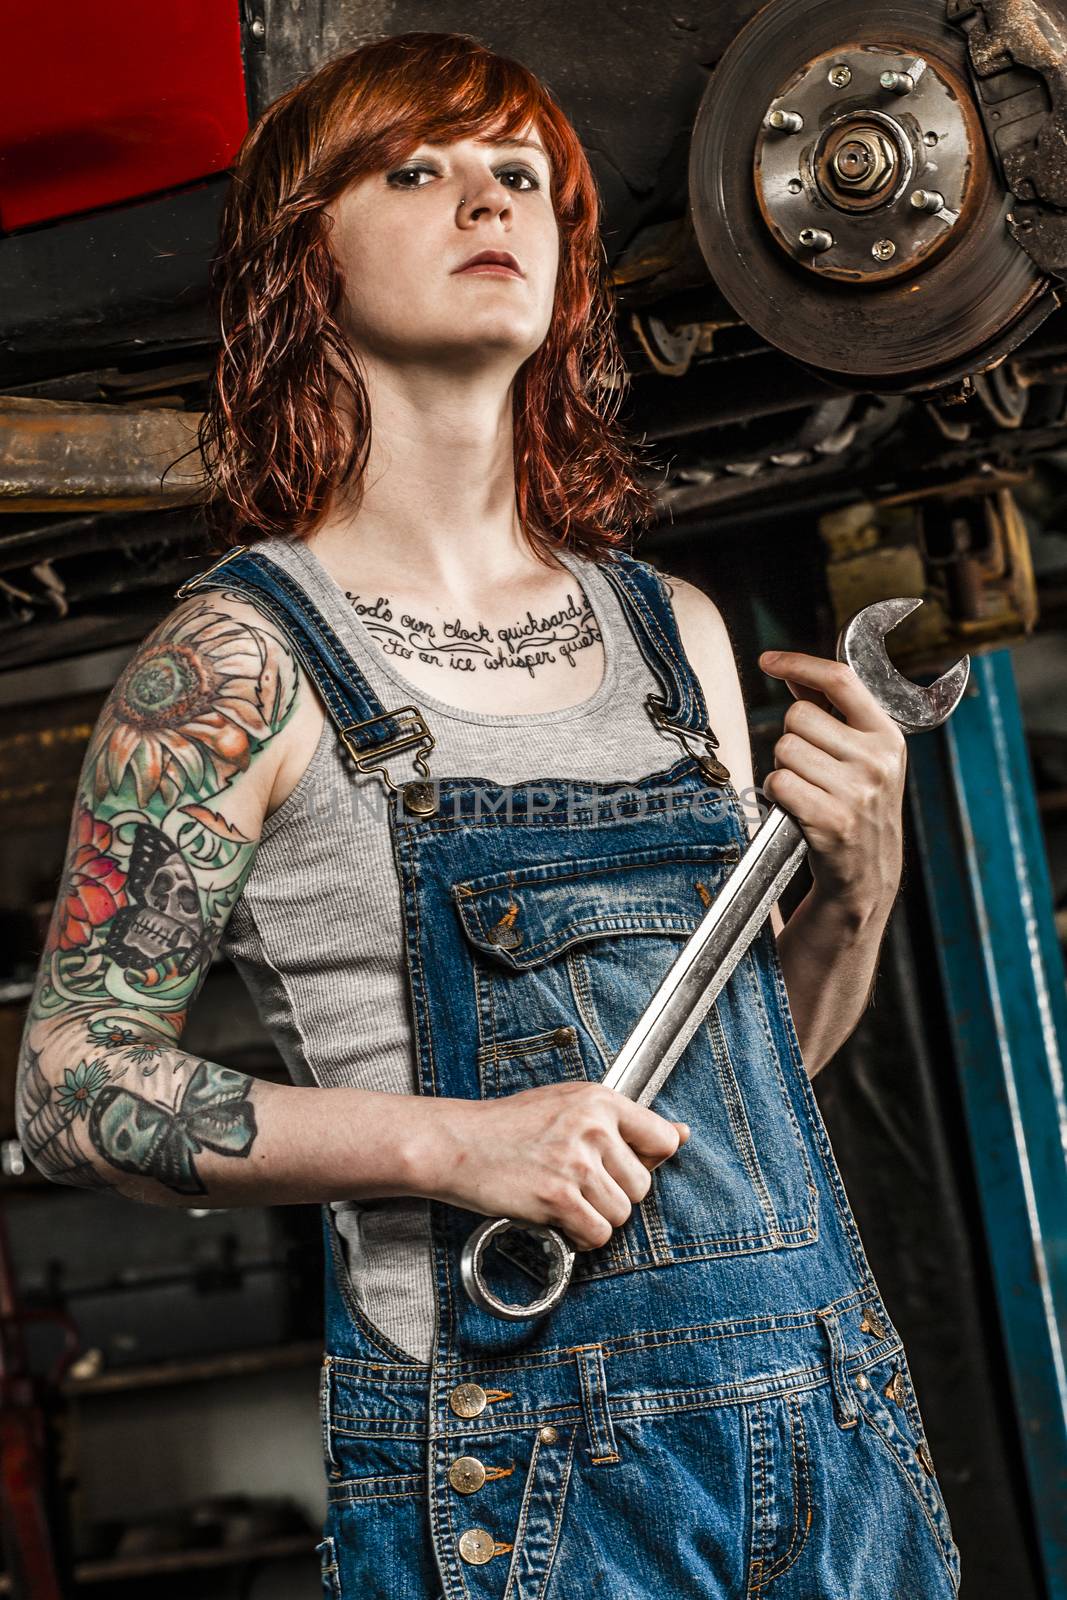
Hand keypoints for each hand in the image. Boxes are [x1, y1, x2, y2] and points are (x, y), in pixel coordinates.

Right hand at [426, 1082, 689, 1251]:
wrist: (457, 1143)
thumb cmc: (510, 1125)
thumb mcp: (569, 1104)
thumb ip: (624, 1121)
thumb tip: (682, 1134)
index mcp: (600, 1100)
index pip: (662, 1139)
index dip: (648, 1162)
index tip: (623, 1167)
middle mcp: (594, 1128)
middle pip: (642, 1186)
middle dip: (615, 1194)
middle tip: (578, 1184)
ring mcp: (576, 1163)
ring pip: (622, 1214)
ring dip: (596, 1217)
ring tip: (565, 1199)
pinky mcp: (558, 1197)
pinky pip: (598, 1235)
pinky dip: (581, 1237)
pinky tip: (560, 1219)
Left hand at [757, 649, 906, 917]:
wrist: (867, 873)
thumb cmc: (859, 807)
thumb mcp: (861, 756)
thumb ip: (831, 712)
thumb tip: (796, 676)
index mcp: (886, 736)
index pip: (840, 680)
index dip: (799, 663)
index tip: (769, 660)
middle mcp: (876, 760)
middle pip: (798, 717)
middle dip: (791, 739)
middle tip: (810, 768)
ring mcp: (856, 791)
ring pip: (784, 750)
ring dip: (784, 769)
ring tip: (808, 790)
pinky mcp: (831, 819)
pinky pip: (778, 783)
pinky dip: (777, 794)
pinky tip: (799, 808)